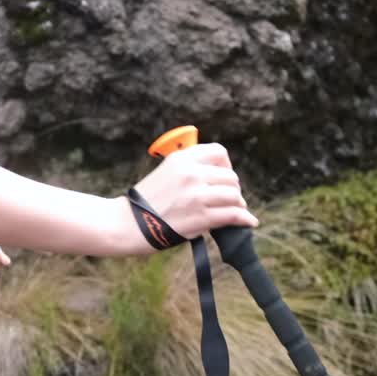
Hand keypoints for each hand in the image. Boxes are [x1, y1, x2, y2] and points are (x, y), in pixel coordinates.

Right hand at [128, 142, 257, 249]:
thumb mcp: (164, 172)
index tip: (223, 176)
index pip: (218, 152)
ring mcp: (196, 196)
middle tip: (229, 198)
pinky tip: (248, 222)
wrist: (128, 223)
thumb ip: (188, 168)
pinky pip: (234, 215)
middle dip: (233, 188)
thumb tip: (216, 174)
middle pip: (230, 176)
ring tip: (236, 210)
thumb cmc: (146, 201)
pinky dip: (245, 219)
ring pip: (234, 195)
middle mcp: (190, 174)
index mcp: (181, 159)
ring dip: (238, 204)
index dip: (226, 164)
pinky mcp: (201, 217)